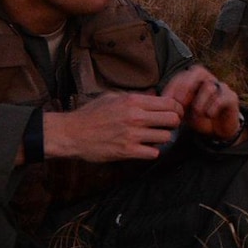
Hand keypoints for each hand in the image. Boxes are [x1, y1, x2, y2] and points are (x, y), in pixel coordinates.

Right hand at [41, 91, 183, 162]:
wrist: (72, 133)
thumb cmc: (91, 114)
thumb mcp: (112, 97)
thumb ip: (135, 96)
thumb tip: (154, 94)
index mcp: (133, 101)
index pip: (169, 103)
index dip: (176, 108)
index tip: (174, 112)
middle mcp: (135, 116)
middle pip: (172, 119)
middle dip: (173, 123)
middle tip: (167, 126)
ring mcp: (132, 135)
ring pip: (166, 137)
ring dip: (163, 138)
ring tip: (154, 137)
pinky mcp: (127, 151)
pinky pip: (153, 153)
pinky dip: (152, 151)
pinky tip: (145, 148)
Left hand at [163, 65, 242, 141]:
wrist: (218, 131)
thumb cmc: (198, 118)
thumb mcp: (182, 111)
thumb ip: (171, 103)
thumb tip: (149, 95)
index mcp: (195, 81)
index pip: (183, 75)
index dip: (174, 86)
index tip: (166, 101)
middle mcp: (208, 80)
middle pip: (198, 71)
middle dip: (186, 86)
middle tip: (180, 102)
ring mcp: (221, 87)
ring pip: (209, 86)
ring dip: (199, 102)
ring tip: (196, 115)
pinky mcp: (231, 98)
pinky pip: (222, 97)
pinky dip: (213, 106)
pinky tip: (208, 115)